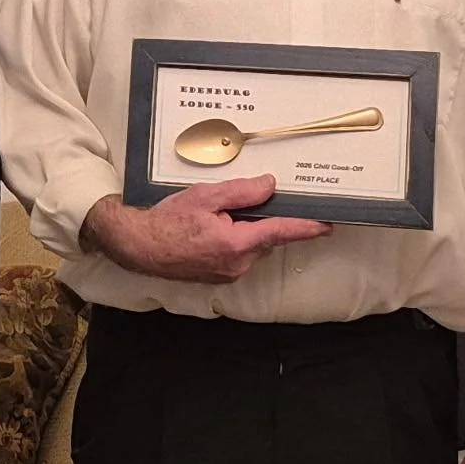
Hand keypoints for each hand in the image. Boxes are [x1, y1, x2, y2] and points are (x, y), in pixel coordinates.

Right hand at [80, 181, 328, 283]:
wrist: (138, 246)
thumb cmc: (166, 221)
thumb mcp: (205, 197)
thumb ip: (241, 192)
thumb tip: (269, 186)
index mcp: (236, 243)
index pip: (281, 232)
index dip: (306, 228)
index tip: (327, 225)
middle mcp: (237, 264)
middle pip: (266, 238)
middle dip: (259, 220)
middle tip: (236, 204)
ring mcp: (228, 273)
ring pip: (252, 247)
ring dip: (244, 231)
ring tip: (215, 217)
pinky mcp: (219, 277)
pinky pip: (239, 256)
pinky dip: (234, 241)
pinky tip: (211, 230)